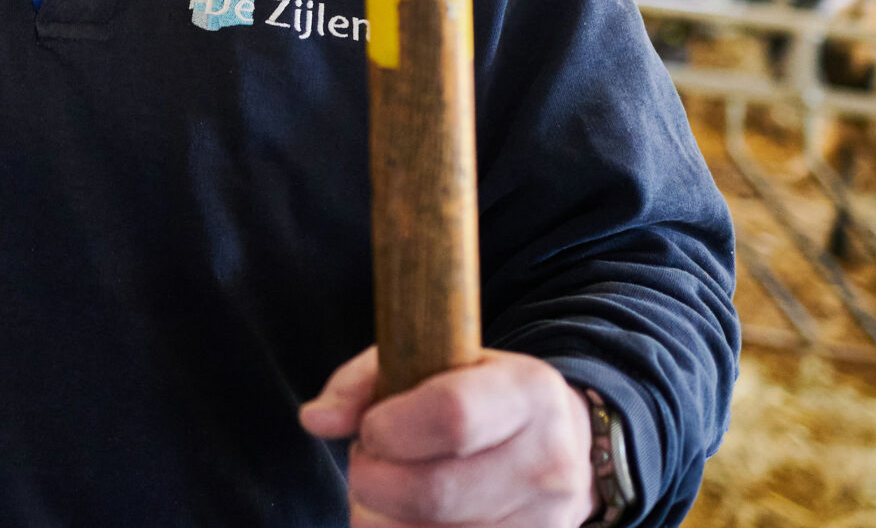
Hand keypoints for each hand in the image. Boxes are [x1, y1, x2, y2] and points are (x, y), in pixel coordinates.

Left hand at [299, 347, 595, 527]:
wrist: (560, 446)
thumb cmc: (476, 395)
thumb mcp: (430, 362)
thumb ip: (364, 381)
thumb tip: (315, 420)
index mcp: (528, 392)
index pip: (452, 416)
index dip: (390, 428)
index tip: (371, 428)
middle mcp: (548, 462)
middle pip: (434, 492)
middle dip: (374, 481)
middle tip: (368, 463)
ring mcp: (544, 522)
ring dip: (383, 518)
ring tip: (389, 491)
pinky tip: (402, 518)